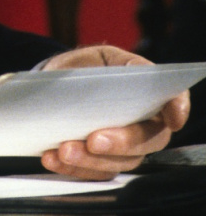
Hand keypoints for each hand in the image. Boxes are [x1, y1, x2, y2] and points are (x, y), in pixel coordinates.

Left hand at [39, 45, 189, 179]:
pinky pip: (93, 172)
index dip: (177, 108)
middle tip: (95, 141)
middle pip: (147, 139)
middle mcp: (144, 124)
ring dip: (91, 160)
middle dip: (121, 143)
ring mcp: (125, 147)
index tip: (172, 118)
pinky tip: (51, 158)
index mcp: (147, 92)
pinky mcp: (103, 162)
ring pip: (119, 161)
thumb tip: (114, 76)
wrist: (59, 85)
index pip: (172, 100)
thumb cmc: (85, 68)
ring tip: (64, 150)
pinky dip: (72, 168)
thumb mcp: (96, 58)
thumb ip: (107, 67)